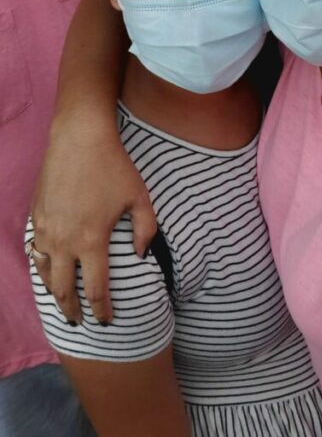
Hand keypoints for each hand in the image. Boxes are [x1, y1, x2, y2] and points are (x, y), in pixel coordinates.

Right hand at [31, 116, 156, 323]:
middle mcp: (65, 241)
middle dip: (73, 311)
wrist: (79, 137)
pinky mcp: (36, 216)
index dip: (101, 310)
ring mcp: (47, 229)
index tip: (106, 321)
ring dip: (54, 292)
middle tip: (79, 323)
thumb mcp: (139, 197)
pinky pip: (36, 251)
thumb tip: (141, 256)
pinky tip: (49, 271)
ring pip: (45, 274)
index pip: (96, 289)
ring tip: (63, 302)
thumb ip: (145, 230)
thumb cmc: (113, 165)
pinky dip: (42, 267)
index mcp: (92, 240)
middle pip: (65, 291)